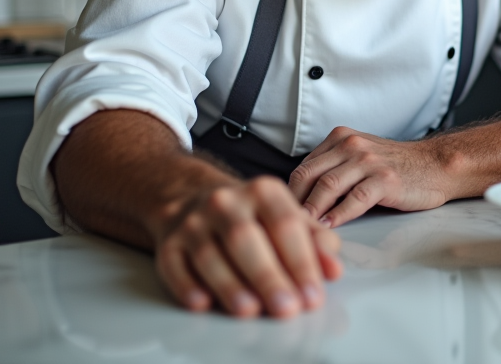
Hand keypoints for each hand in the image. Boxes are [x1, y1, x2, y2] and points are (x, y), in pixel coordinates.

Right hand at [153, 175, 343, 318]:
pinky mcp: (167, 242)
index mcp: (263, 191)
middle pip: (246, 239)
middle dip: (268, 276)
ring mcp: (193, 221)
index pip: (286, 225)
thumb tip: (333, 270)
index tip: (314, 295)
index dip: (302, 262)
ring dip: (230, 285)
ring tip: (251, 310)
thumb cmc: (249, 214)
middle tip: (287, 308)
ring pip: (210, 254)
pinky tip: (202, 303)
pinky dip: (187, 285)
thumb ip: (314, 242)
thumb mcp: (285, 216)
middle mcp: (226, 201)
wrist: (191, 197)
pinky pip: (174, 264)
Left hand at [288, 127, 451, 228]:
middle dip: (294, 203)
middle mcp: (352, 145)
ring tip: (303, 228)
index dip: (289, 194)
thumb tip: (299, 196)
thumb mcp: (359, 156)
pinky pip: (355, 198)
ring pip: (328, 186)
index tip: (282, 214)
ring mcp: (369, 161)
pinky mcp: (385, 179)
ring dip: (312, 210)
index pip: (303, 167)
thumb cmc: (395, 166)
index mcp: (340, 138)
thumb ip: (332, 167)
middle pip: (309, 175)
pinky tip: (330, 226)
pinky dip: (339, 215)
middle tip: (285, 226)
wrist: (434, 165)